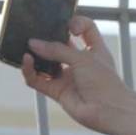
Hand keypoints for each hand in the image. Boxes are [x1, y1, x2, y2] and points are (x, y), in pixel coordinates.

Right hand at [20, 15, 129, 131]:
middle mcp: (80, 62)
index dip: (76, 22)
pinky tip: (27, 61)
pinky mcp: (57, 91)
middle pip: (60, 45)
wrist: (109, 111)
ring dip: (35, 55)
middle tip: (34, 30)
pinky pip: (38, 80)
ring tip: (26, 46)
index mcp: (93, 49)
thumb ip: (58, 50)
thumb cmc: (105, 82)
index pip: (85, 29)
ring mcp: (68, 77)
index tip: (68, 26)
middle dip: (47, 38)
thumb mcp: (83, 58)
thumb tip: (33, 43)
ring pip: (46, 63)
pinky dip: (30, 71)